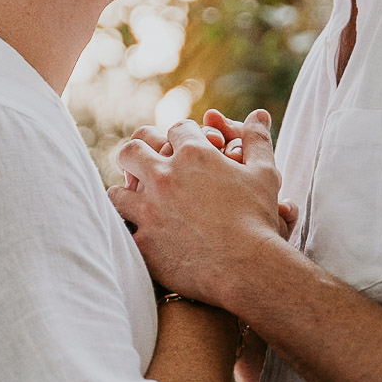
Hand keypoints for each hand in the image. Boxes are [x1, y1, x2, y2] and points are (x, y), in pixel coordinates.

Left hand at [110, 110, 286, 306]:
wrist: (248, 268)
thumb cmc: (259, 219)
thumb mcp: (265, 173)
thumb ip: (257, 139)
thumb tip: (260, 113)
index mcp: (194, 155)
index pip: (175, 130)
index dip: (180, 135)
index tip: (182, 145)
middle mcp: (164, 177)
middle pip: (133, 150)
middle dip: (137, 153)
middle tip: (142, 163)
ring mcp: (149, 210)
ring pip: (117, 191)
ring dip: (125, 193)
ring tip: (133, 199)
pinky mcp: (143, 242)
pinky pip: (121, 231)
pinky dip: (127, 230)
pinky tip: (133, 231)